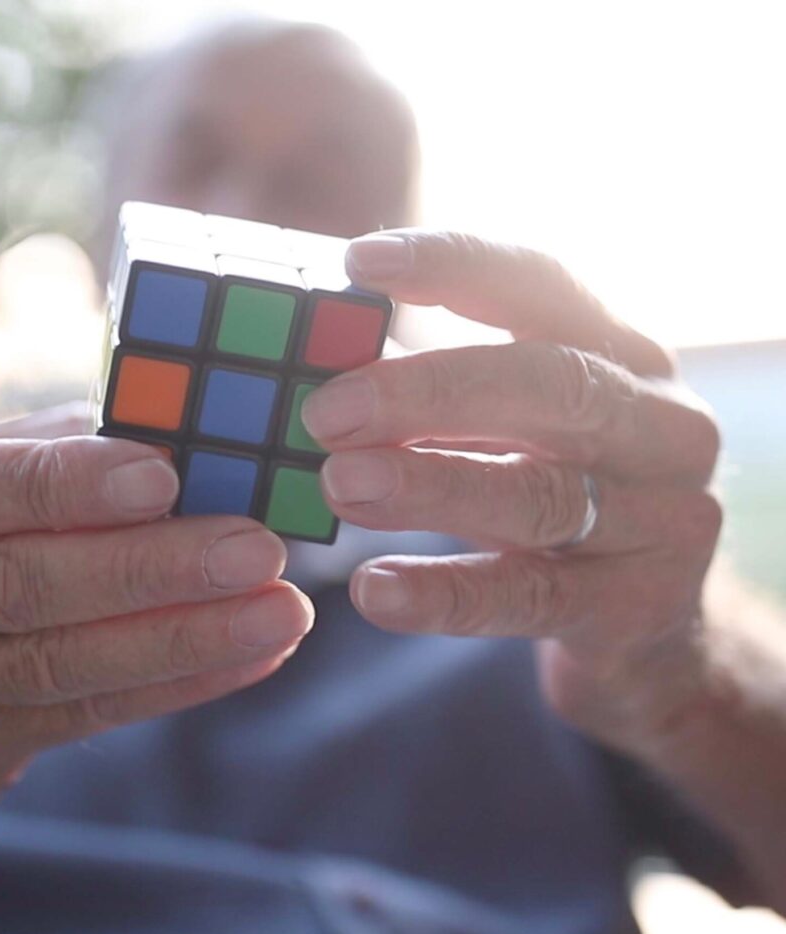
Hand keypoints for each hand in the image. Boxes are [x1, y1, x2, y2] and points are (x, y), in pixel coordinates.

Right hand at [0, 404, 311, 853]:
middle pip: (20, 586)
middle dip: (149, 568)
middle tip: (256, 549)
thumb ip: (40, 455)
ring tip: (281, 612)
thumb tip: (166, 430)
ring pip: (61, 663)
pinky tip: (253, 656)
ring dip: (185, 637)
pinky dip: (179, 683)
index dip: (63, 484)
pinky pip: (87, 713)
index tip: (164, 475)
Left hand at [302, 231, 720, 752]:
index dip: (455, 267)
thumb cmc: (555, 498)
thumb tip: (312, 363)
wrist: (650, 627)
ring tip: (338, 485)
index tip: (360, 263)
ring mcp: (663, 522)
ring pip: (541, 496)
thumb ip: (436, 394)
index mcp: (623, 357)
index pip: (544, 286)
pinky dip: (446, 594)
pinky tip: (375, 590)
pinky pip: (531, 597)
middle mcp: (661, 427)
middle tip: (327, 411)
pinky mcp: (638, 608)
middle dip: (432, 392)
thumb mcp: (514, 432)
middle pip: (552, 385)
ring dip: (430, 487)